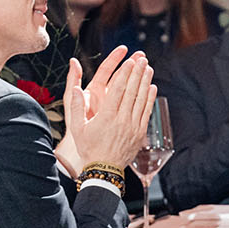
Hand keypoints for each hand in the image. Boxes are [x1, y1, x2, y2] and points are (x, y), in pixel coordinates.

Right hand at [63, 46, 155, 169]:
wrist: (104, 169)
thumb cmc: (88, 147)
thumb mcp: (77, 127)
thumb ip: (76, 106)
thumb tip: (76, 88)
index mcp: (106, 117)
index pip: (118, 90)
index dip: (125, 74)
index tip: (130, 61)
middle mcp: (121, 120)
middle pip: (132, 91)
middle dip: (137, 73)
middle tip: (142, 58)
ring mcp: (133, 126)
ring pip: (141, 100)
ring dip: (145, 82)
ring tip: (148, 68)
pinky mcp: (140, 133)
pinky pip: (146, 112)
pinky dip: (150, 98)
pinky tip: (152, 87)